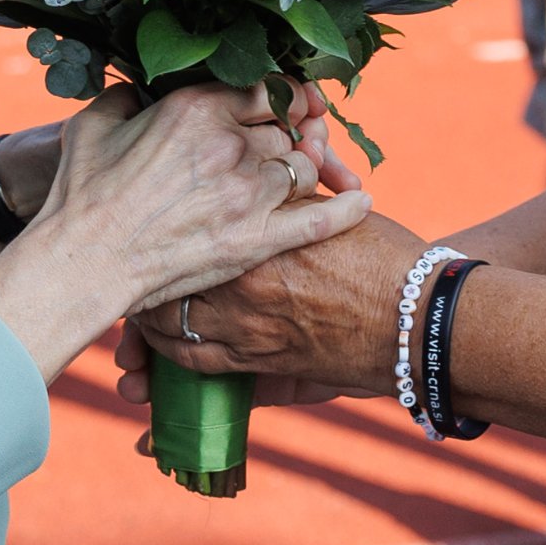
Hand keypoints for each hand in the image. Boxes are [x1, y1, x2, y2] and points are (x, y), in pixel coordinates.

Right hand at [53, 84, 370, 311]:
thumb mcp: (95, 126)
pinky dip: (346, 209)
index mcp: (197, 108)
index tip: (286, 102)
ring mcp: (247, 194)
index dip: (280, 94)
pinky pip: (319, 219)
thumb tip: (138, 92)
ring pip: (303, 169)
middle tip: (289, 144)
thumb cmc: (81, 195)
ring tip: (300, 177)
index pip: (264, 87)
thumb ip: (126, 98)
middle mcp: (230, 144)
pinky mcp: (255, 240)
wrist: (85, 261)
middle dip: (291, 135)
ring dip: (304, 170)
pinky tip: (361, 202)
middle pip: (286, 129)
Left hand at [135, 206, 432, 406]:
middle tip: (126, 273)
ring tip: (134, 317)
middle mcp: (243, 277)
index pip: (185, 228)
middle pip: (163, 277)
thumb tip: (249, 181)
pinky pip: (194, 362)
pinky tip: (158, 353)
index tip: (145, 231)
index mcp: (258, 232)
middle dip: (141, 279)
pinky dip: (168, 358)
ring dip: (144, 324)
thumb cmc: (379, 258)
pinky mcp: (260, 363)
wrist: (419, 316)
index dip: (157, 232)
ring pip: (166, 324)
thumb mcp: (325, 215)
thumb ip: (279, 209)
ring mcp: (248, 324)